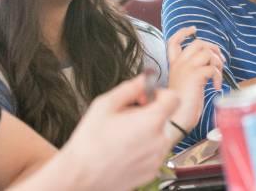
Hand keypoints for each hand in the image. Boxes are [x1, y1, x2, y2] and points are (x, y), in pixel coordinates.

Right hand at [64, 76, 178, 190]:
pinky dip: (144, 149)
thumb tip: (143, 80)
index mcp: (151, 121)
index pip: (174, 99)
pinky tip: (124, 150)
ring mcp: (156, 159)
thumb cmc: (90, 143)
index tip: (147, 98)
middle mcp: (159, 141)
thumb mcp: (105, 104)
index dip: (161, 94)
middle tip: (127, 117)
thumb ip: (130, 88)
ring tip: (123, 136)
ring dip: (147, 132)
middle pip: (164, 118)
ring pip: (159, 136)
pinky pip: (154, 153)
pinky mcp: (151, 172)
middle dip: (149, 113)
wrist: (81, 176)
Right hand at [166, 26, 223, 131]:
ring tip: (217, 77)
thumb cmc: (181, 107)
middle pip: (197, 42)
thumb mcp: (185, 85)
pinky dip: (218, 76)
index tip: (193, 29)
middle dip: (213, 48)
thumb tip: (209, 67)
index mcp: (174, 66)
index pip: (173, 41)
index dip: (183, 32)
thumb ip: (192, 73)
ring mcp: (186, 69)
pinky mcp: (195, 76)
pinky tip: (215, 87)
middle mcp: (179, 64)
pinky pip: (212, 67)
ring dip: (217, 63)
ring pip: (206, 52)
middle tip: (220, 61)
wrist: (175, 120)